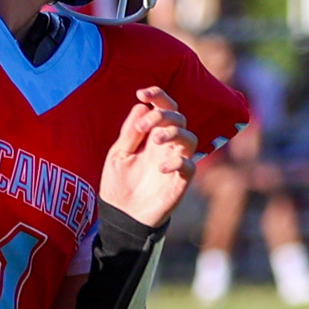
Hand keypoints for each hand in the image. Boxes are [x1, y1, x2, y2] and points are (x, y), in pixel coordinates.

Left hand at [99, 87, 197, 225]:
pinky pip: (189, 166)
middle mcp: (167, 145)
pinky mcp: (180, 181)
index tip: (142, 93)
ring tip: (155, 141)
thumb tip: (140, 105)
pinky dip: (178, 162)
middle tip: (142, 128)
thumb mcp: (118, 156)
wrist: (121, 215)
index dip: (158, 96)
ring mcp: (175, 161)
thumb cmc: (119, 183)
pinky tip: (161, 168)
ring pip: (190, 138)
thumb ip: (129, 133)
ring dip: (174, 133)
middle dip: (162, 115)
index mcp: (152, 135)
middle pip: (178, 118)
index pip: (163, 108)